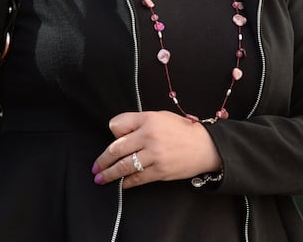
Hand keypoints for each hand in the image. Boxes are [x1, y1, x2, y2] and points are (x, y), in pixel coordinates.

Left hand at [92, 110, 221, 188]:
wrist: (207, 146)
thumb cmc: (183, 130)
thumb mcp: (161, 117)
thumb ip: (140, 122)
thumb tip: (119, 135)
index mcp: (148, 119)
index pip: (118, 125)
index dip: (112, 134)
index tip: (111, 141)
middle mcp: (149, 136)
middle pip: (116, 148)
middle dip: (103, 160)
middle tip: (95, 167)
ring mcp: (154, 155)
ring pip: (124, 166)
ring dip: (109, 174)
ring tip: (100, 178)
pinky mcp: (160, 171)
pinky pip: (137, 178)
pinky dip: (126, 183)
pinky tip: (120, 185)